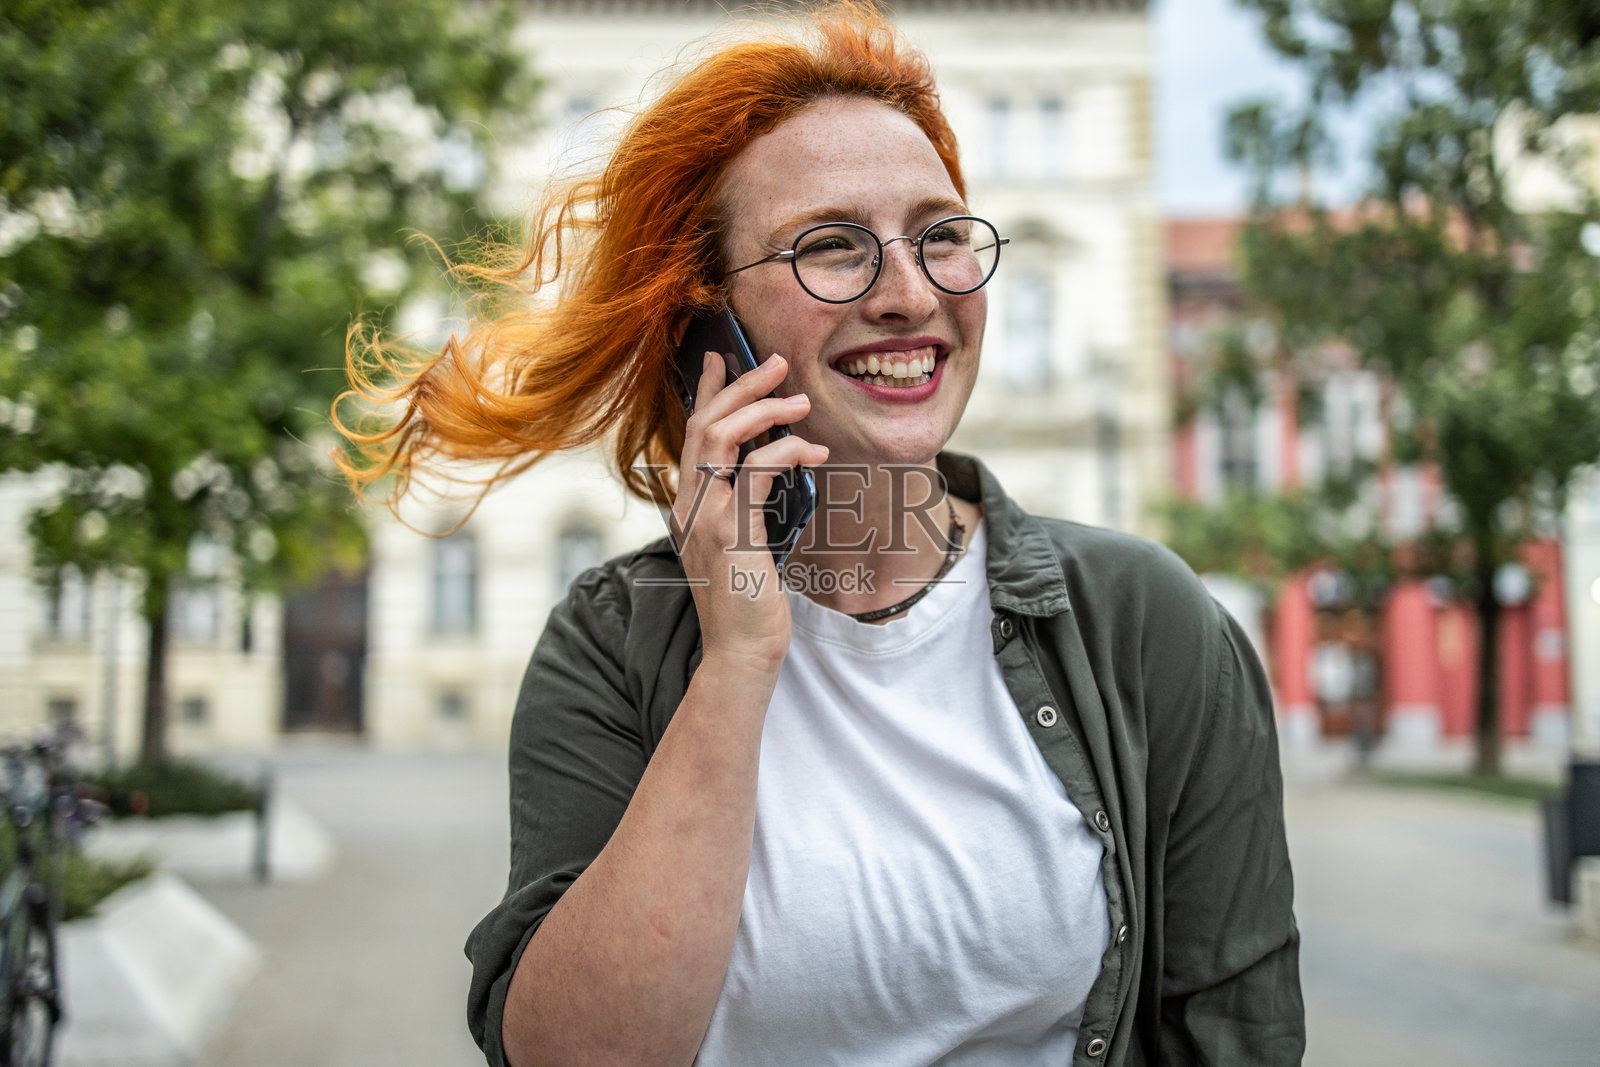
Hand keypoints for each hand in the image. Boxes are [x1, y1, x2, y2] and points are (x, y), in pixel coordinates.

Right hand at [672, 351, 827, 677]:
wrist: (740, 653)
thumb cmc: (747, 603)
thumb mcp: (739, 545)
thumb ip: (742, 507)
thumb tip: (768, 469)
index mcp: (687, 504)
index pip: (691, 432)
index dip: (706, 390)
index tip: (721, 356)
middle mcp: (688, 504)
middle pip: (705, 423)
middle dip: (742, 385)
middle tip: (777, 363)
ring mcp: (705, 517)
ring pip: (723, 437)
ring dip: (765, 410)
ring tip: (800, 402)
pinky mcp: (732, 533)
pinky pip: (758, 472)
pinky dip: (787, 452)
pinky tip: (815, 453)